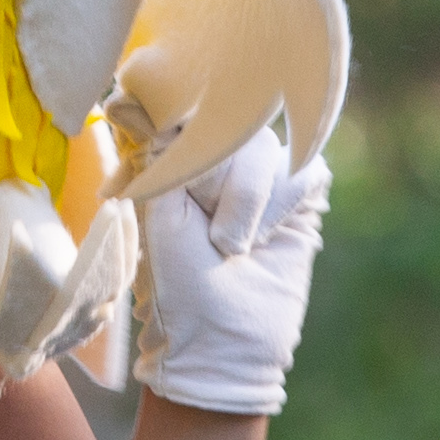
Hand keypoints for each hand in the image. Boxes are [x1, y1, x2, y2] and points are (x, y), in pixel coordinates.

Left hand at [129, 129, 329, 415]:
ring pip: (265, 146)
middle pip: (229, 121)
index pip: (186, 105)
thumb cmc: (177, 285)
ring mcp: (262, 176)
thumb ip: (161, 153)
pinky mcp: (301, 197)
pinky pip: (305, 170)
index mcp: (175, 159)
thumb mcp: (160, 213)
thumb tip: (134, 98)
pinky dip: (281, 205)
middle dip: (216, 176)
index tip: (174, 142)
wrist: (220, 341)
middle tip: (207, 232)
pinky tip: (264, 240)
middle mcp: (218, 158)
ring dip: (246, 201)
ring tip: (233, 247)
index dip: (185, 119)